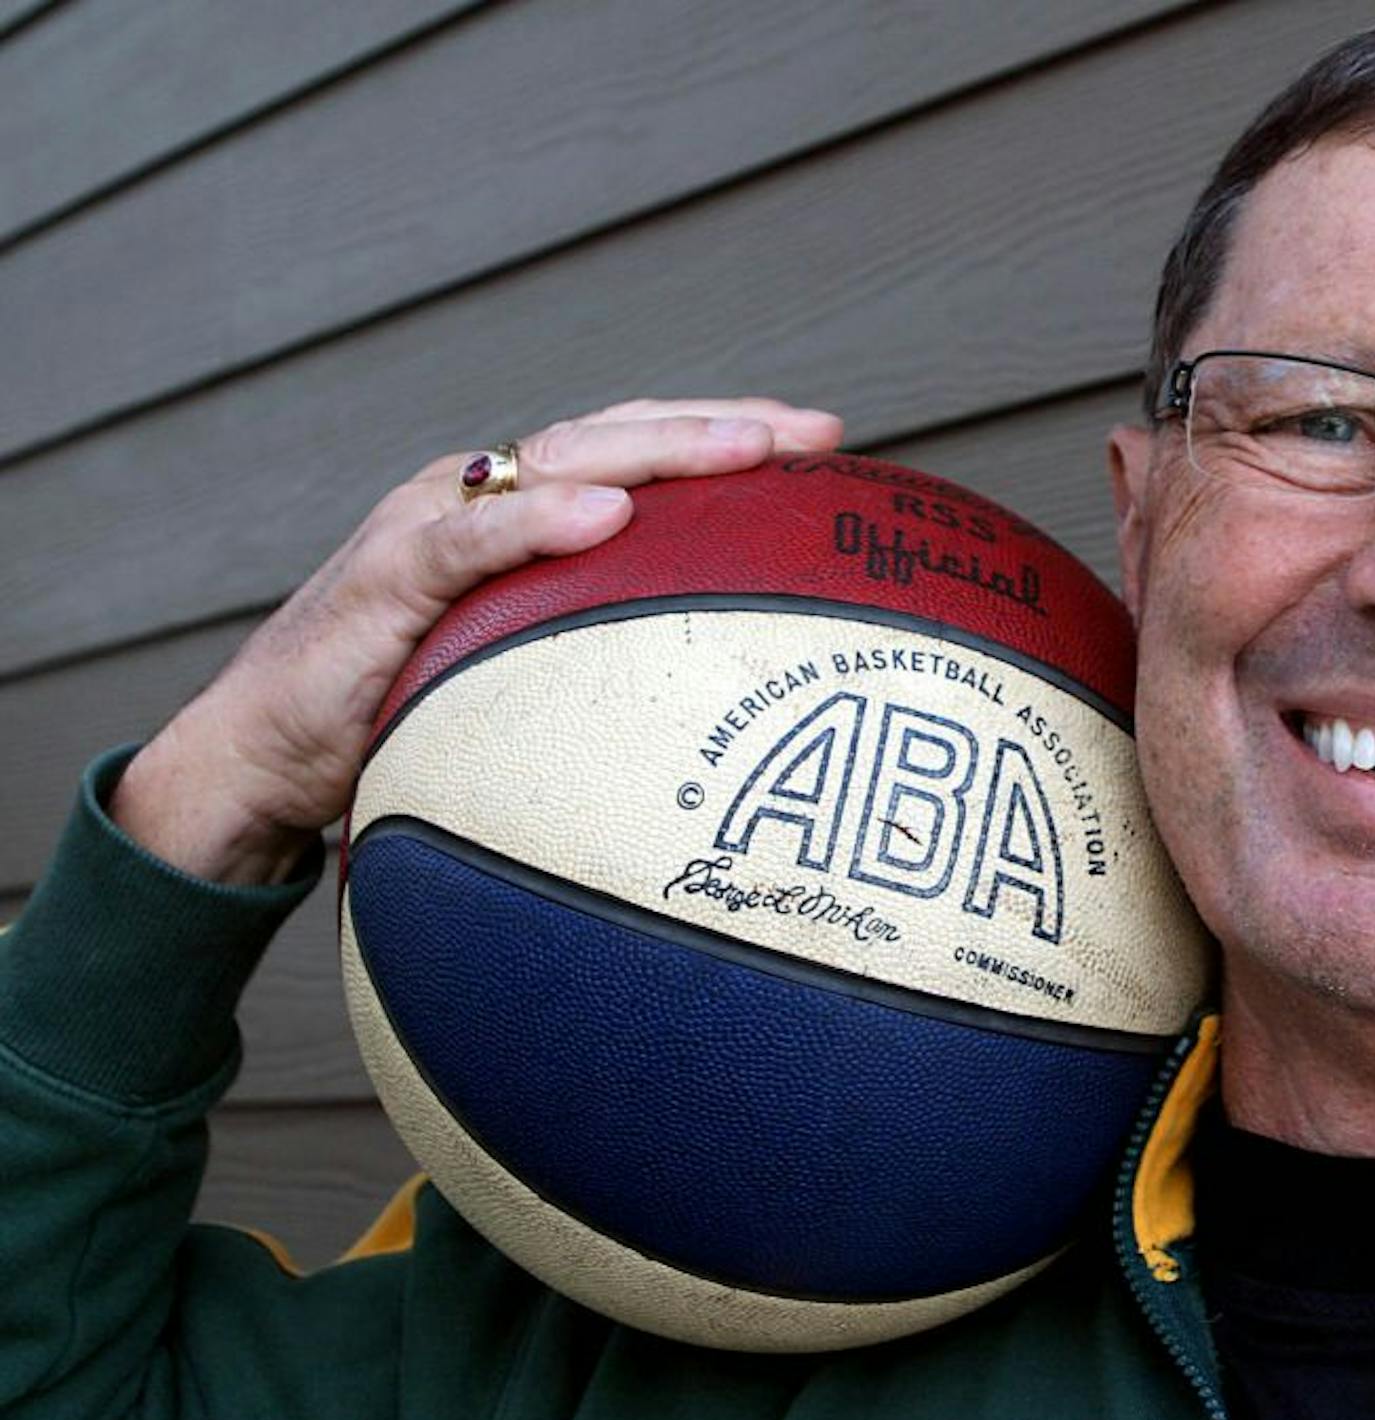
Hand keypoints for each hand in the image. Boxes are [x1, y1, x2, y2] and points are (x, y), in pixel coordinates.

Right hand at [108, 398, 843, 884]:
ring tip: (746, 448)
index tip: (826, 448)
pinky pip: (471, 539)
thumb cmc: (399, 714)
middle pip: (620, 435)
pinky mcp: (386, 574)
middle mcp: (483, 495)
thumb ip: (598, 658)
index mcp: (522, 511)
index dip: (725, 440)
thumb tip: (722, 710)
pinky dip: (539, 517)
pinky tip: (609, 512)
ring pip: (561, 458)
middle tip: (819, 432)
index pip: (638, 451)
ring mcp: (433, 522)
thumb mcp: (521, 677)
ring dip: (660, 448)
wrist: (263, 753)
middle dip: (723, 425)